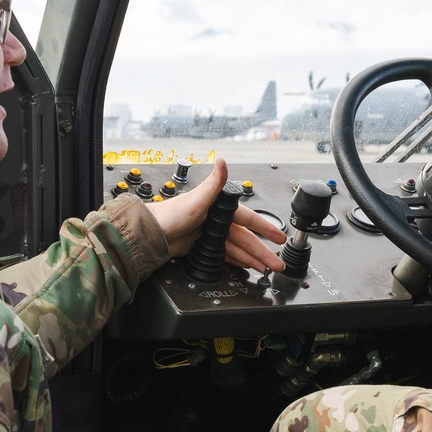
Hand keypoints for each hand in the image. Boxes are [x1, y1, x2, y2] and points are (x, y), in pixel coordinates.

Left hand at [148, 158, 285, 271]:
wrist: (152, 233)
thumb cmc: (171, 214)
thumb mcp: (196, 198)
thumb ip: (214, 183)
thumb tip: (222, 162)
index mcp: (220, 208)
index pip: (249, 220)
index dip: (266, 228)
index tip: (279, 236)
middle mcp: (218, 221)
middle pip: (247, 239)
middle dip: (263, 251)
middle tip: (277, 263)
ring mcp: (212, 235)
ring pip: (238, 249)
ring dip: (252, 259)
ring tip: (265, 269)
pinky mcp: (204, 247)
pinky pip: (226, 255)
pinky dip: (237, 261)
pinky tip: (246, 266)